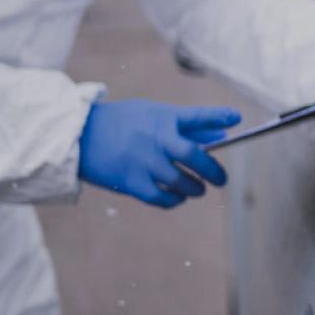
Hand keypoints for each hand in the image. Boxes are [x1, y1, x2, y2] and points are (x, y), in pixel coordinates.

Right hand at [78, 99, 239, 207]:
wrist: (79, 135)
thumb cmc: (123, 122)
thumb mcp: (152, 115)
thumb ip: (185, 127)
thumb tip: (220, 138)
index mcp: (162, 117)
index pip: (197, 116)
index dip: (218, 116)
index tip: (236, 118)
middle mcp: (155, 139)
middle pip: (194, 156)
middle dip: (213, 170)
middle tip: (222, 179)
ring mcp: (143, 162)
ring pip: (181, 181)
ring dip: (196, 188)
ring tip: (200, 189)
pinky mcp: (131, 182)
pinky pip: (161, 197)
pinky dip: (174, 200)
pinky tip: (179, 197)